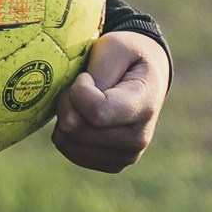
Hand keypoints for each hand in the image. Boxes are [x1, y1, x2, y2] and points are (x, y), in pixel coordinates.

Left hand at [52, 31, 169, 173]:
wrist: (146, 78)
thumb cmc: (127, 57)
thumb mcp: (116, 46)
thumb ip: (100, 70)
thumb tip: (80, 103)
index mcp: (144, 106)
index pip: (96, 112)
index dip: (78, 91)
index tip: (85, 77)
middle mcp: (138, 139)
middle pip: (76, 129)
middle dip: (67, 102)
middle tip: (79, 86)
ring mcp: (126, 156)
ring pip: (68, 142)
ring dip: (65, 117)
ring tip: (83, 101)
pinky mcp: (112, 165)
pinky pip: (69, 151)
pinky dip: (67, 132)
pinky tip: (82, 117)